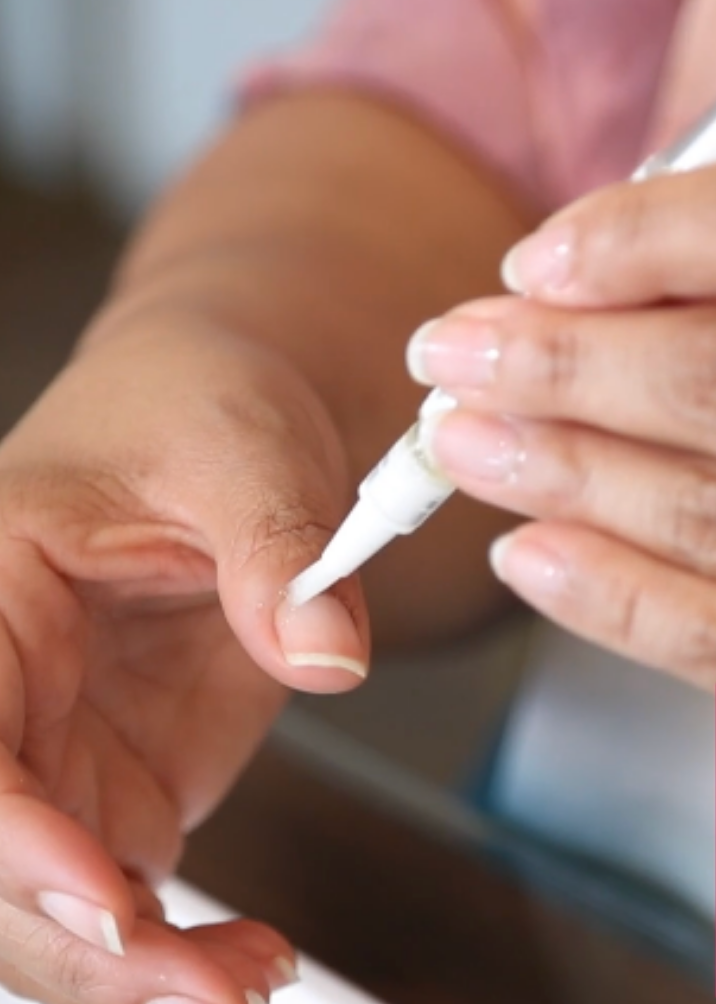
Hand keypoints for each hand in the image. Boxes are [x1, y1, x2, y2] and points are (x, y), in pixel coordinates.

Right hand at [0, 316, 368, 1003]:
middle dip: (77, 949)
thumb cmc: (183, 401)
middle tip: (208, 999)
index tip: (105, 895)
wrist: (208, 409)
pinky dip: (173, 952)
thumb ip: (274, 547)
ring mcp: (53, 746)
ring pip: (36, 906)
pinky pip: (116, 900)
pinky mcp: (117, 781)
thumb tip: (324, 651)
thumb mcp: (237, 444)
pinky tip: (252, 959)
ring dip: (125, 976)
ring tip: (246, 993)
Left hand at [407, 166, 715, 687]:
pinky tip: (523, 553)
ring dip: (555, 471)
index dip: (636, 244)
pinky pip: (709, 636)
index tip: (529, 264)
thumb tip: (581, 243)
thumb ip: (697, 230)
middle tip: (450, 356)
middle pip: (707, 380)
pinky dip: (606, 597)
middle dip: (557, 368)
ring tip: (459, 442)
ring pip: (699, 508)